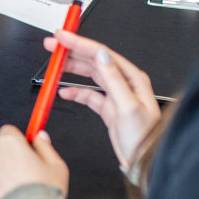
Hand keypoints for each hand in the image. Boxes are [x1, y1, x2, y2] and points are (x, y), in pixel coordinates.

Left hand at [0, 124, 69, 198]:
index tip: (24, 151)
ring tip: (15, 191)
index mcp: (9, 142)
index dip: (18, 142)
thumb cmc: (43, 194)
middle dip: (7, 159)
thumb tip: (40, 137)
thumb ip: (45, 147)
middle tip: (23, 175)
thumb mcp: (56, 166)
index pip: (8, 132)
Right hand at [51, 30, 160, 173]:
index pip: (100, 53)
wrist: (144, 161)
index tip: (62, 37)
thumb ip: (113, 79)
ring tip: (55, 66)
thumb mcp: (127, 106)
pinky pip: (88, 95)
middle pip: (93, 61)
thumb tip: (102, 55)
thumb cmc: (144, 137)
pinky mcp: (108, 108)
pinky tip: (64, 92)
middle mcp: (124, 83)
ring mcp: (115, 95)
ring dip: (71, 70)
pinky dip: (75, 92)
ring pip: (89, 75)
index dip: (79, 43)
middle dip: (72, 52)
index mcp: (131, 77)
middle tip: (53, 46)